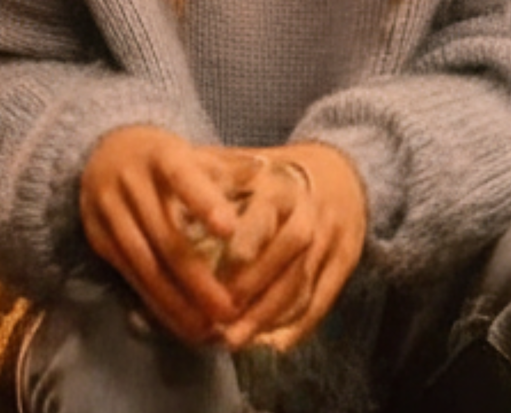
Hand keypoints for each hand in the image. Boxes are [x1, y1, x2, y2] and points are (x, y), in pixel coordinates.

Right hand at [78, 126, 243, 344]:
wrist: (104, 152)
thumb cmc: (165, 158)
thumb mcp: (193, 153)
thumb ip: (227, 168)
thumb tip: (266, 175)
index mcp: (161, 154)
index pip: (183, 176)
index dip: (204, 202)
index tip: (229, 230)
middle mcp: (131, 182)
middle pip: (165, 237)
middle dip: (198, 280)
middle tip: (229, 311)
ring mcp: (109, 211)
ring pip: (145, 265)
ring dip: (176, 302)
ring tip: (206, 329)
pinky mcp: (97, 237)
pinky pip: (129, 276)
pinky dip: (155, 303)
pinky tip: (179, 322)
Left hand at [214, 143, 366, 353]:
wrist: (338, 174)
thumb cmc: (271, 178)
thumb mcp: (241, 165)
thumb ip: (207, 180)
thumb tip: (165, 203)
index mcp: (279, 181)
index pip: (267, 209)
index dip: (247, 238)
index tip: (222, 265)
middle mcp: (309, 207)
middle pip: (291, 246)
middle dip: (256, 284)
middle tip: (222, 316)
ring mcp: (331, 235)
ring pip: (304, 277)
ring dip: (270, 312)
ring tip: (236, 339)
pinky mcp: (345, 260)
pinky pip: (323, 297)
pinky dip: (298, 325)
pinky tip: (272, 344)